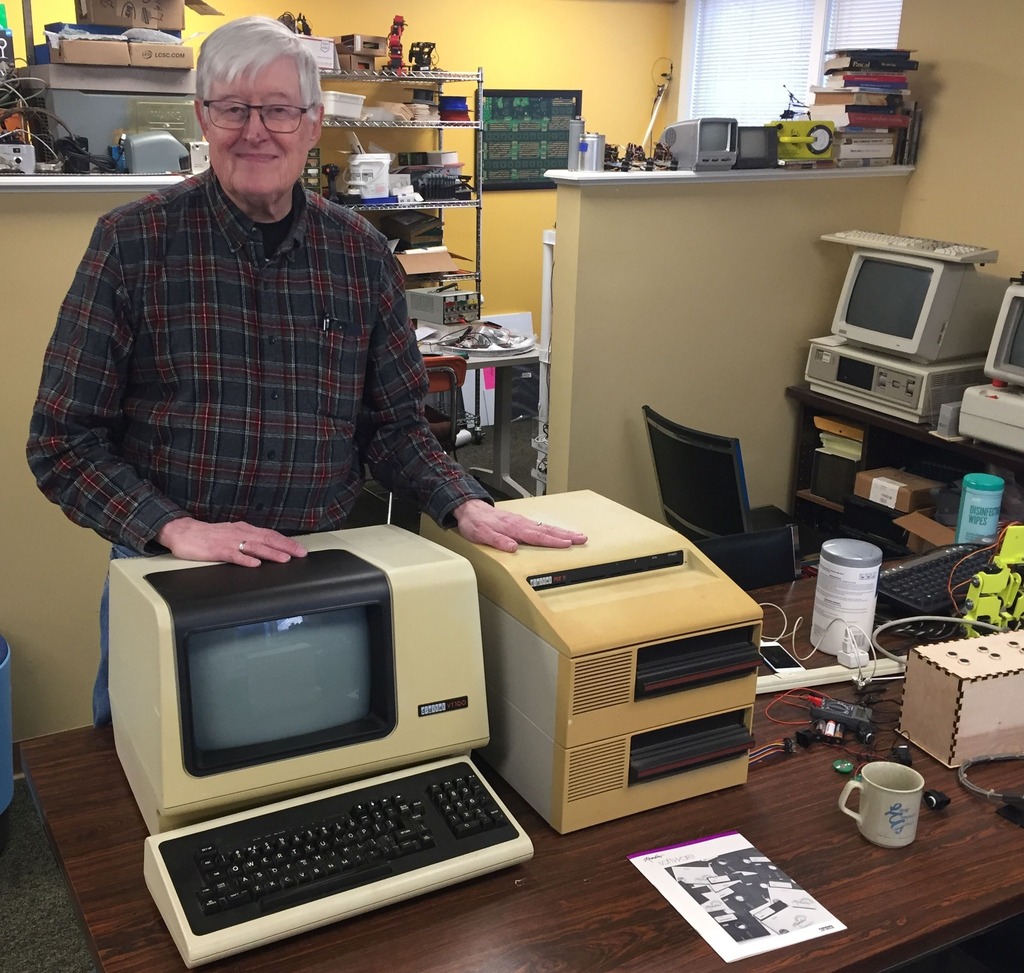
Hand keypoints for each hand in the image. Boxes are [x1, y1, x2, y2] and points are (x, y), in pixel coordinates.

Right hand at [156, 517, 307, 565]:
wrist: (182, 532)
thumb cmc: (208, 535)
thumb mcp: (232, 534)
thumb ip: (248, 540)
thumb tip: (266, 548)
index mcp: (244, 529)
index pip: (270, 535)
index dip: (286, 542)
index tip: (300, 549)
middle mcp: (239, 533)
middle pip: (267, 539)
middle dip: (285, 547)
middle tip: (300, 554)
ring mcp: (228, 542)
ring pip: (254, 547)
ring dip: (270, 553)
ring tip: (284, 559)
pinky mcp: (216, 550)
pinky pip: (233, 555)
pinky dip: (244, 559)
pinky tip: (254, 564)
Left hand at [452, 499, 587, 553]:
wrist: (469, 509)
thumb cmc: (476, 523)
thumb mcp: (481, 535)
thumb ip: (497, 541)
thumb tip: (513, 548)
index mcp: (514, 529)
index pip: (538, 537)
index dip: (553, 541)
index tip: (568, 544)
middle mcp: (521, 524)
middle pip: (547, 530)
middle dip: (566, 535)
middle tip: (582, 538)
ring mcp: (522, 522)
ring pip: (546, 527)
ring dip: (562, 532)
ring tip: (576, 535)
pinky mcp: (520, 522)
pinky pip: (540, 526)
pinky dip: (552, 529)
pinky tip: (557, 532)